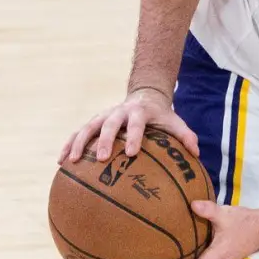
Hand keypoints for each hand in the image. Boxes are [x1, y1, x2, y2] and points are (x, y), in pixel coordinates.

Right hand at [59, 87, 199, 163]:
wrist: (144, 97)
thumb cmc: (161, 117)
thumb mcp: (175, 122)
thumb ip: (186, 136)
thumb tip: (197, 153)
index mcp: (139, 112)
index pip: (136, 123)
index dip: (133, 136)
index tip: (132, 153)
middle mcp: (118, 112)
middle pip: (108, 125)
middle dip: (104, 141)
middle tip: (100, 159)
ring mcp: (103, 116)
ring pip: (87, 128)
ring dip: (79, 143)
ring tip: (71, 161)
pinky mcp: (93, 122)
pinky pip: (78, 133)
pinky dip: (69, 145)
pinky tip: (61, 161)